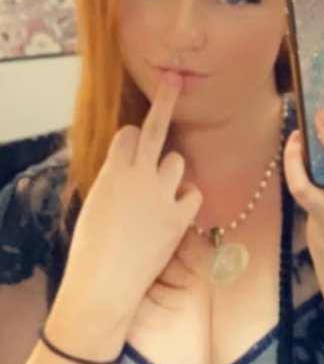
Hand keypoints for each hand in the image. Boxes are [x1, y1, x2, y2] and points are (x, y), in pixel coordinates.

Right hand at [61, 73, 202, 323]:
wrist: (105, 282)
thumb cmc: (91, 248)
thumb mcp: (96, 204)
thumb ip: (113, 181)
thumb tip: (126, 171)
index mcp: (112, 170)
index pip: (128, 134)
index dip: (132, 137)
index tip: (134, 139)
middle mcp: (139, 174)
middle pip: (156, 128)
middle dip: (165, 100)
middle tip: (174, 80)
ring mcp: (162, 193)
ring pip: (177, 162)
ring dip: (170, 172)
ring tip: (158, 195)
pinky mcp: (180, 216)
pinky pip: (193, 193)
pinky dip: (185, 200)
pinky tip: (175, 212)